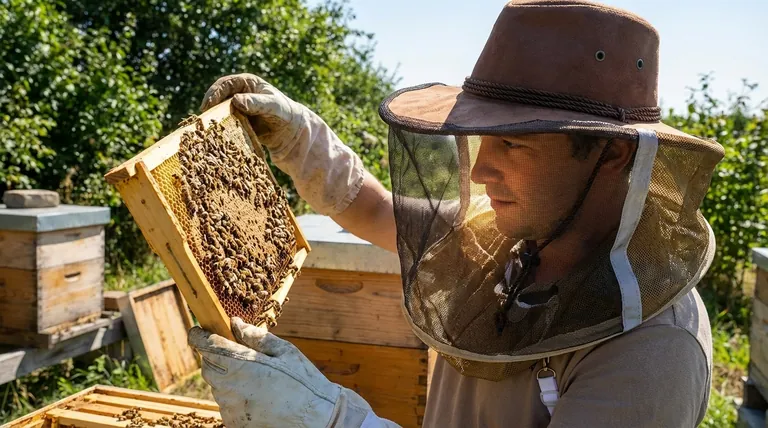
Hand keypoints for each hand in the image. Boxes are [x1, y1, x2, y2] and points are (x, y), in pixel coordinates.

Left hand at [188, 317, 397, 427]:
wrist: (317, 420)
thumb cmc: (304, 381)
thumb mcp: (284, 351)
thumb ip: (256, 337)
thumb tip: (234, 324)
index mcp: (242, 365)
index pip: (207, 346)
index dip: (199, 336)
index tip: (198, 330)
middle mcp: (230, 388)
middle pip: (208, 366)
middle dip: (217, 357)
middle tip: (238, 355)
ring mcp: (231, 409)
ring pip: (218, 387)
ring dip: (229, 379)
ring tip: (258, 380)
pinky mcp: (235, 424)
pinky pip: (227, 405)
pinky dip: (236, 397)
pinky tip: (259, 396)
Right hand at [200, 73, 305, 152]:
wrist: (291, 131)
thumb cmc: (284, 112)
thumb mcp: (273, 106)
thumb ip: (256, 103)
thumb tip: (235, 100)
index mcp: (247, 83)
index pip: (226, 84)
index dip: (215, 92)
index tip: (209, 104)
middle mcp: (240, 93)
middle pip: (219, 97)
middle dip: (210, 106)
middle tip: (203, 117)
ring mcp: (238, 108)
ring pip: (220, 111)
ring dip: (213, 117)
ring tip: (206, 126)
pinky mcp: (238, 122)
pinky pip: (225, 123)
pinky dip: (220, 128)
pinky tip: (215, 135)